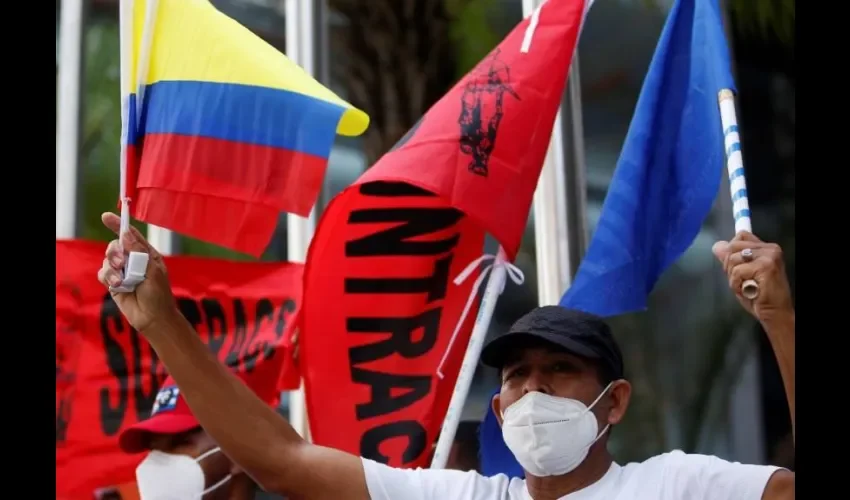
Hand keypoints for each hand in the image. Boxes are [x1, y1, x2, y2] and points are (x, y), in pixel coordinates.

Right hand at [96, 213, 179, 332]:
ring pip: (107, 259)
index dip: (118, 225)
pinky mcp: (113, 283)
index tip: (106, 217)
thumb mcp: (152, 271)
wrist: (153, 318)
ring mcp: (122, 271)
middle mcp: (133, 260)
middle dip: (115, 251)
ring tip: (122, 280)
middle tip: (120, 262)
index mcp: (146, 254)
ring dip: (112, 268)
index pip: (131, 235)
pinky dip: (108, 278)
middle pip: (115, 245)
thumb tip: (125, 234)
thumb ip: (138, 252)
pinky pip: (102, 274)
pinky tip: (118, 285)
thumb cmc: (158, 295)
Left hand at [711, 231, 792, 325]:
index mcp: (766, 248)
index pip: (740, 236)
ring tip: (745, 286)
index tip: (736, 269)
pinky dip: (736, 283)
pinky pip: (737, 271)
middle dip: (729, 266)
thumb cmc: (759, 296)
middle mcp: (770, 248)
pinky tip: (746, 290)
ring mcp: (769, 256)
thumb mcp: (740, 275)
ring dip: (733, 277)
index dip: (731, 252)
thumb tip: (717, 246)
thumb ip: (730, 259)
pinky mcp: (765, 266)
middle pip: (732, 246)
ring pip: (733, 258)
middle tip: (741, 280)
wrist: (775, 313)